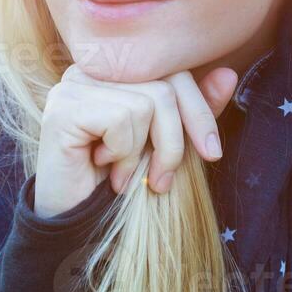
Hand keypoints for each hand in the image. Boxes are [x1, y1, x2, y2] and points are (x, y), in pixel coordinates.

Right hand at [35, 63, 238, 217]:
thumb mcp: (164, 146)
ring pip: (146, 103)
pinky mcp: (63, 107)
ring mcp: (74, 85)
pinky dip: (121, 154)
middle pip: (164, 86)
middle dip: (175, 141)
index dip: (200, 112)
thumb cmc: (117, 181)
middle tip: (162, 179)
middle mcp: (91, 69)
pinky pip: (121, 119)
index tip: (212, 152)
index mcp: (116, 71)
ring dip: (141, 154)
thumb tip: (229, 75)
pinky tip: (102, 167)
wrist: (73, 222)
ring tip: (122, 174)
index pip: (173, 72)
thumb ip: (192, 112)